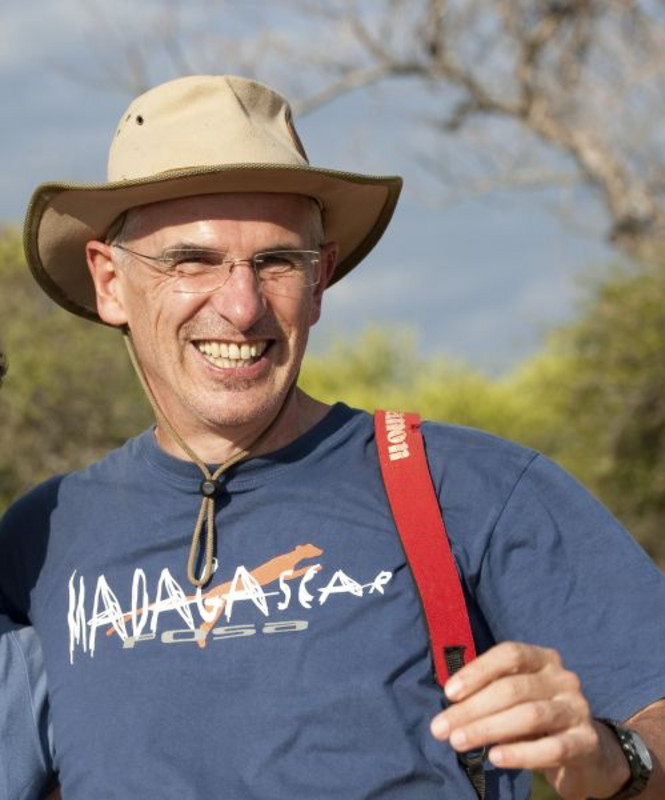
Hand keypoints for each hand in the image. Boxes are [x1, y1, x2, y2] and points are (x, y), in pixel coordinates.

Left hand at [430, 641, 629, 798]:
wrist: (587, 753)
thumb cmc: (537, 719)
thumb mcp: (516, 697)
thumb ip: (489, 692)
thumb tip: (450, 702)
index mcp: (543, 659)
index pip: (509, 654)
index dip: (477, 671)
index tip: (448, 693)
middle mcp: (563, 678)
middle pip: (513, 688)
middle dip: (472, 708)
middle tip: (441, 728)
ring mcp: (578, 709)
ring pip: (528, 715)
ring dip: (487, 729)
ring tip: (458, 742)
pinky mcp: (587, 742)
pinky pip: (551, 747)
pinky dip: (520, 753)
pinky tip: (495, 757)